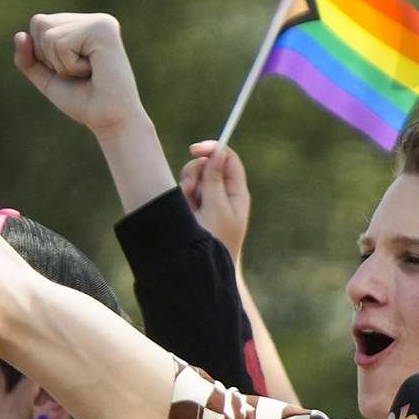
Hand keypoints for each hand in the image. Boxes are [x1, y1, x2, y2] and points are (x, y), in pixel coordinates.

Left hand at [13, 10, 142, 132]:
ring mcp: (101, 23)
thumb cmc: (84, 101)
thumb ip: (28, 57)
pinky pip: (62, 44)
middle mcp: (95, 20)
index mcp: (84, 25)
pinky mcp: (104, 31)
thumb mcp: (47, 77)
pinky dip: (70, 66)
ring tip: (87, 73)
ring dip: (61, 64)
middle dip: (49, 56)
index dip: (43, 53)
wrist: (108, 121)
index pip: (39, 23)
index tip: (71, 70)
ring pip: (49, 34)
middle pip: (40, 23)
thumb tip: (19, 35)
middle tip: (78, 73)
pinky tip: (93, 71)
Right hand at [181, 142, 252, 261]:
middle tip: (190, 187)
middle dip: (196, 171)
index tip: (195, 149)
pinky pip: (185, 191)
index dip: (214, 150)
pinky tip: (184, 209)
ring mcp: (208, 202)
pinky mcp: (194, 209)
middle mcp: (224, 195)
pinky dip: (182, 195)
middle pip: (209, 165)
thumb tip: (220, 153)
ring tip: (187, 204)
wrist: (204, 269)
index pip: (229, 160)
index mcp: (237, 194)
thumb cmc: (215, 242)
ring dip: (187, 185)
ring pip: (195, 178)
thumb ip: (216, 179)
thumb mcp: (216, 208)